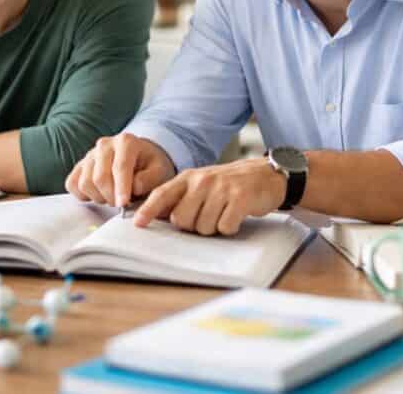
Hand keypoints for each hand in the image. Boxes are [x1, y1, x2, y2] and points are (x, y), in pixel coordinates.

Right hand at [65, 133, 175, 206]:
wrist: (140, 160)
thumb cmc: (151, 167)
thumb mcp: (160, 171)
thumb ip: (150, 179)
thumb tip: (134, 187)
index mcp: (126, 142)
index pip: (120, 167)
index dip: (121, 188)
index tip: (123, 204)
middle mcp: (104, 144)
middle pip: (100, 177)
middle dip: (111, 197)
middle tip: (122, 204)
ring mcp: (89, 154)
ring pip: (85, 183)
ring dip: (99, 197)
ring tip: (113, 197)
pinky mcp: (79, 165)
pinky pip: (72, 184)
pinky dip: (84, 195)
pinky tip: (99, 194)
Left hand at [133, 158, 286, 235]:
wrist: (265, 174)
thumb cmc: (229, 184)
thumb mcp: (201, 184)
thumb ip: (180, 197)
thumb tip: (155, 216)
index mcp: (188, 178)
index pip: (162, 194)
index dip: (148, 210)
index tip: (137, 223)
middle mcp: (202, 181)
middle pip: (181, 219)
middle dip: (192, 225)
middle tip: (207, 215)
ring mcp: (221, 189)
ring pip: (203, 227)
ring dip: (213, 227)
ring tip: (223, 212)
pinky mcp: (239, 199)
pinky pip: (224, 227)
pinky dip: (230, 227)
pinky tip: (236, 215)